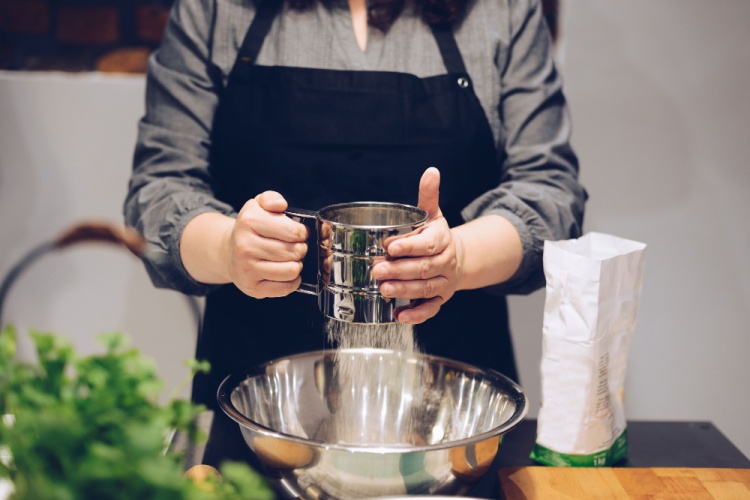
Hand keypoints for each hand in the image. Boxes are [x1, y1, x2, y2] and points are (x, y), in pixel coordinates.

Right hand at [225, 191, 308, 297]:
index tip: (298, 233)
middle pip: (294, 252)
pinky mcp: (252, 288)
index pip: (292, 231)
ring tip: (290, 259)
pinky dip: (292, 281)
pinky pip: (285, 288)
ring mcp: (247, 269)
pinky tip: (285, 272)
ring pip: (291, 271)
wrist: (228, 251)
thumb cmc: (249, 229)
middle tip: (294, 246)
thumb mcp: (257, 205)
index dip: (302, 233)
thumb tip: (280, 205)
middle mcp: (245, 246)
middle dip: (301, 248)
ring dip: (297, 265)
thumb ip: (271, 199)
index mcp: (249, 222)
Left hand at [372, 167, 463, 323]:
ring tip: (384, 289)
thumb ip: (428, 195)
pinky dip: (416, 315)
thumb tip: (431, 171)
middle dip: (400, 270)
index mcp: (442, 240)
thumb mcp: (433, 214)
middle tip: (377, 270)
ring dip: (404, 291)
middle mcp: (445, 263)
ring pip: (426, 289)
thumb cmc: (436, 235)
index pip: (428, 244)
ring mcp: (443, 283)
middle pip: (424, 269)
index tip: (390, 246)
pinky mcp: (439, 300)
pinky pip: (430, 310)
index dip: (410, 246)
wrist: (457, 258)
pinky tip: (399, 316)